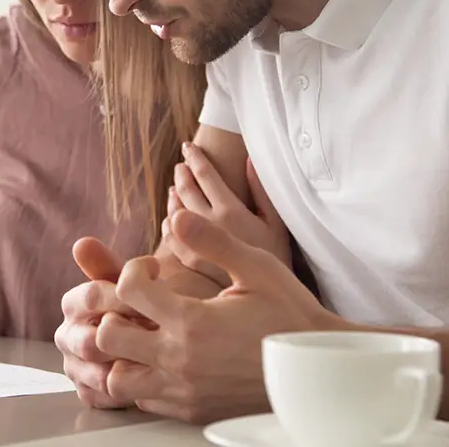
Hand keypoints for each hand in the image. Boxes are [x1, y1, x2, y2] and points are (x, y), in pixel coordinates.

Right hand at [56, 238, 146, 408]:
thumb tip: (81, 243)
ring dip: (128, 365)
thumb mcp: (133, 282)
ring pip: (95, 372)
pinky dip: (125, 390)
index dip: (127, 296)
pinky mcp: (88, 392)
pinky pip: (100, 396)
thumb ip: (108, 265)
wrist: (164, 334)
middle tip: (162, 333)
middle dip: (129, 337)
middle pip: (89, 340)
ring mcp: (75, 366)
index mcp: (74, 303)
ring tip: (160, 357)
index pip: (92, 297)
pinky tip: (150, 380)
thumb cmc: (149, 305)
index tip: (159, 290)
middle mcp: (68, 335)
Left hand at [94, 211, 342, 423]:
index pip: (128, 289)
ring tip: (143, 334)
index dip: (133, 271)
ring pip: (116, 378)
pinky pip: (143, 400)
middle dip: (113, 312)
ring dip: (120, 353)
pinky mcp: (191, 410)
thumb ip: (212, 242)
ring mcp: (183, 391)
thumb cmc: (289, 314)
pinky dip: (141, 379)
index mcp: (192, 322)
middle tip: (137, 303)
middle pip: (107, 336)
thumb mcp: (257, 268)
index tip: (152, 271)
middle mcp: (180, 360)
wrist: (319, 369)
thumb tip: (177, 216)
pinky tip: (161, 359)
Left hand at [172, 146, 290, 269]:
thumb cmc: (278, 259)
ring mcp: (196, 246)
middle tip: (181, 166)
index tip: (188, 147)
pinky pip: (170, 239)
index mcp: (231, 212)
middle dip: (182, 174)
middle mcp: (209, 226)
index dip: (195, 158)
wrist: (270, 302)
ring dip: (174, 196)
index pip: (205, 176)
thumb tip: (248, 161)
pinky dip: (169, 223)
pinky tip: (172, 218)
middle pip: (185, 190)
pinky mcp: (191, 264)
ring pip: (174, 212)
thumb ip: (261, 191)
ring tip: (175, 187)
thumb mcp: (276, 223)